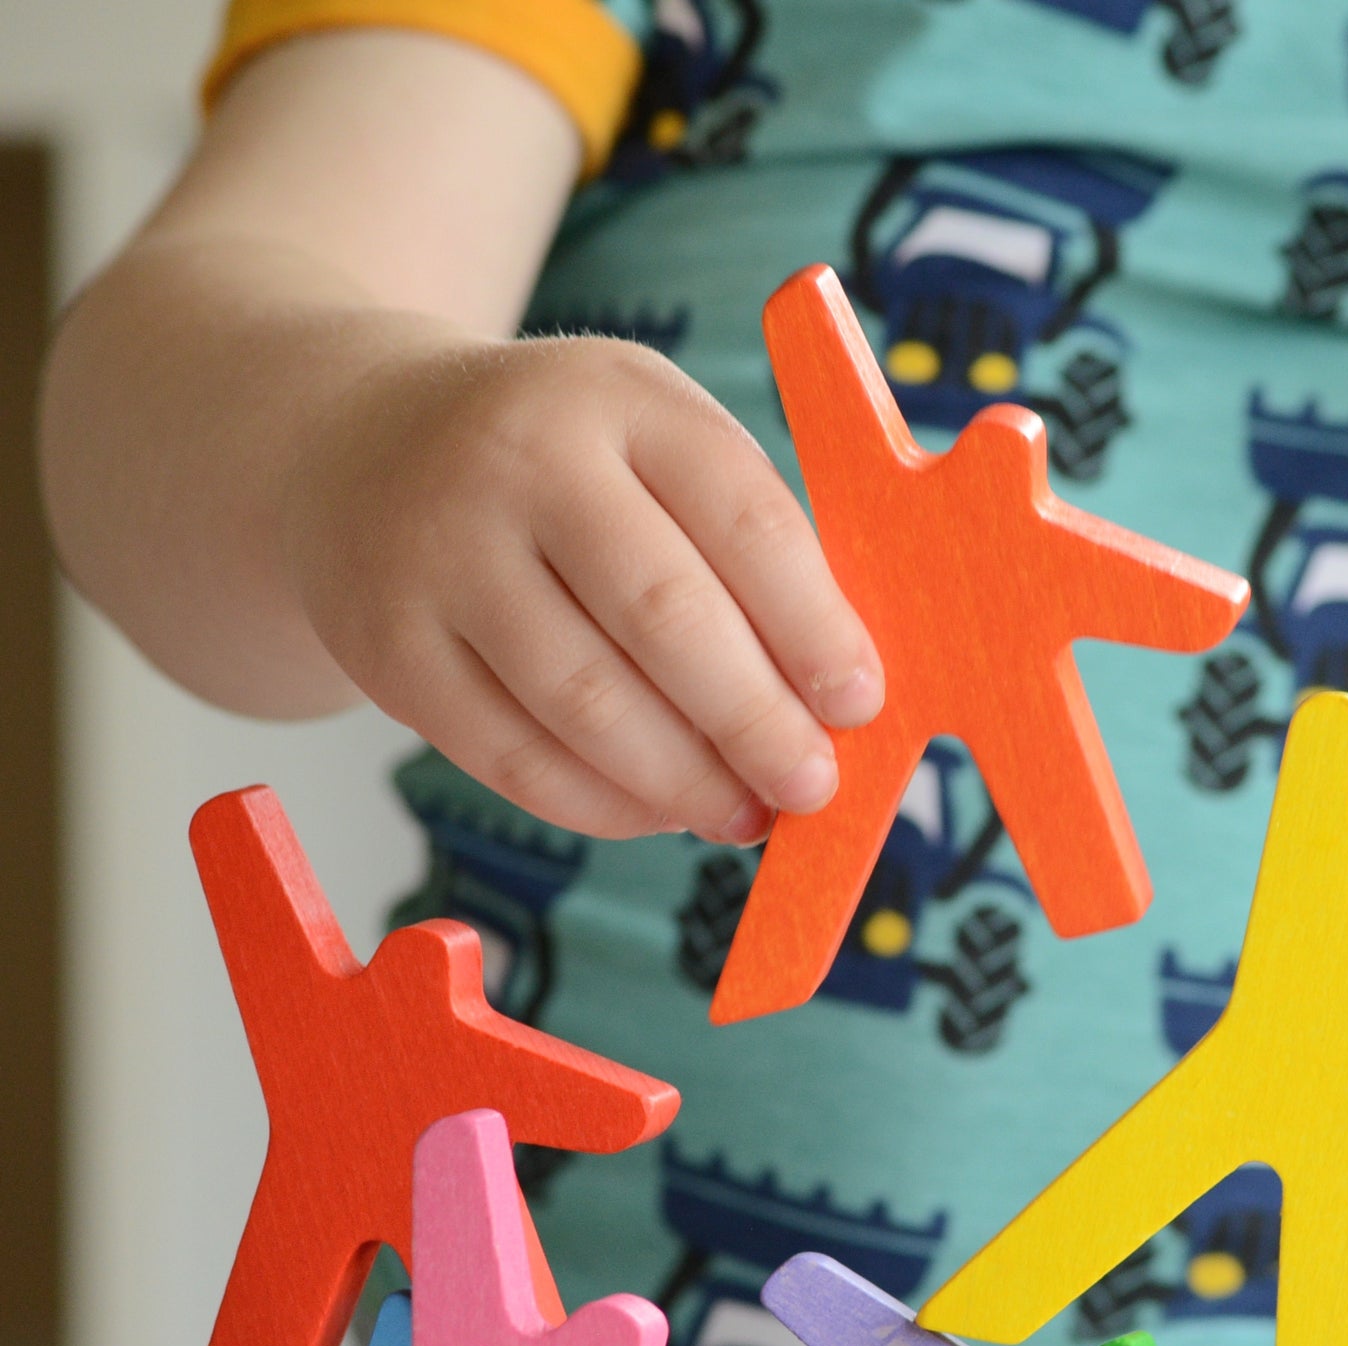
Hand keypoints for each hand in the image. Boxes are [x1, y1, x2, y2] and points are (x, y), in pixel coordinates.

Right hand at [282, 333, 882, 841]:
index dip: (814, 625)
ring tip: (742, 813)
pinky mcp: (388, 649)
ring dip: (684, 781)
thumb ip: (742, 544)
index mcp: (620, 398)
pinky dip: (601, 805)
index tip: (860, 705)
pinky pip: (513, 758)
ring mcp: (439, 555)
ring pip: (587, 704)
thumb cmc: (562, 464)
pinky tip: (656, 812)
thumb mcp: (651, 440)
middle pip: (664, 617)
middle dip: (756, 722)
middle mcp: (519, 461)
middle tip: (810, 786)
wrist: (356, 446)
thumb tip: (830, 699)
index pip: (742, 518)